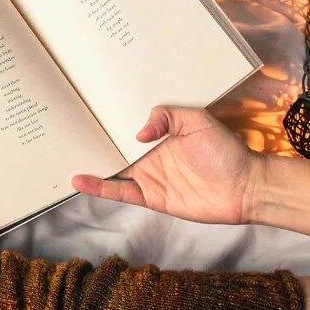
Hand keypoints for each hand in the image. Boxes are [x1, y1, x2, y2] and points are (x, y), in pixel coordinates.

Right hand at [72, 106, 265, 224]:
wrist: (245, 187)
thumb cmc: (227, 152)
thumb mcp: (199, 121)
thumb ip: (168, 117)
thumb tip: (138, 134)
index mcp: (161, 135)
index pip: (127, 127)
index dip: (107, 121)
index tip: (85, 112)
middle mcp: (150, 155)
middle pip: (114, 148)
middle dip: (92, 141)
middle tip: (65, 132)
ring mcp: (148, 177)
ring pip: (112, 170)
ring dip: (90, 164)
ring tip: (63, 157)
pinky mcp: (150, 197)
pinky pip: (119, 192)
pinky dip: (99, 187)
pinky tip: (80, 181)